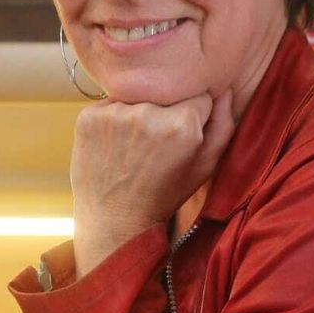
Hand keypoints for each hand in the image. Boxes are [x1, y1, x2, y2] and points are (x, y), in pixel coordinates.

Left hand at [71, 90, 236, 275]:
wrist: (114, 220)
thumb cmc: (164, 195)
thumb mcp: (204, 168)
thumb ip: (223, 127)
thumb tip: (225, 92)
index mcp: (181, 125)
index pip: (197, 95)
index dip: (193, 115)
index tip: (181, 136)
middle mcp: (146, 113)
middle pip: (165, 93)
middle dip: (165, 111)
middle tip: (156, 144)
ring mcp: (113, 113)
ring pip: (137, 96)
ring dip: (138, 112)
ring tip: (134, 146)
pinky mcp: (88, 116)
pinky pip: (109, 104)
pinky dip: (113, 119)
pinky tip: (115, 145)